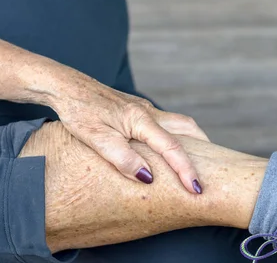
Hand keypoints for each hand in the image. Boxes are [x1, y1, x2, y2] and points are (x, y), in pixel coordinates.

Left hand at [52, 68, 209, 193]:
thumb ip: (123, 159)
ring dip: (190, 140)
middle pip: (186, 128)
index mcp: (140, 119)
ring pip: (177, 123)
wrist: (67, 86)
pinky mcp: (136, 109)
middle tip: (209, 170)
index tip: (197, 189)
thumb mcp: (97, 139)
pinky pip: (165, 122)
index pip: (171, 147)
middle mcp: (147, 111)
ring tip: (195, 160)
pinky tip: (167, 147)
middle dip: (203, 149)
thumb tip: (148, 178)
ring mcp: (143, 108)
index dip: (186, 170)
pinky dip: (175, 135)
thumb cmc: (79, 112)